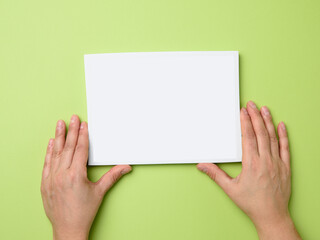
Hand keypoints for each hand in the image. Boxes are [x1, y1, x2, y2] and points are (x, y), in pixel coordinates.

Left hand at [41, 115, 131, 239]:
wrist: (68, 229)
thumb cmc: (84, 212)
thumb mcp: (100, 192)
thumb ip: (113, 176)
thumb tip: (126, 167)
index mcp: (76, 175)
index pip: (80, 149)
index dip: (82, 135)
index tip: (83, 125)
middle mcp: (62, 174)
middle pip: (68, 147)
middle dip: (71, 131)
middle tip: (72, 118)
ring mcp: (51, 178)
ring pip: (55, 153)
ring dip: (58, 137)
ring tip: (60, 124)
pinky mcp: (45, 183)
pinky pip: (47, 163)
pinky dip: (49, 152)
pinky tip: (51, 143)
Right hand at [197, 101, 300, 239]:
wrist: (272, 216)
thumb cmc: (252, 203)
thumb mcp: (230, 189)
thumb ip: (215, 174)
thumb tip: (202, 166)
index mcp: (251, 164)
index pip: (248, 137)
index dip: (245, 122)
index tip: (243, 112)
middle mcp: (265, 161)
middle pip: (260, 133)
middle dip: (255, 116)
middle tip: (251, 104)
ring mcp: (277, 163)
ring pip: (272, 137)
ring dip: (268, 122)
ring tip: (264, 109)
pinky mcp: (285, 167)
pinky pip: (285, 148)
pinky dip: (283, 136)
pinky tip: (282, 125)